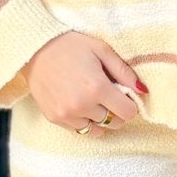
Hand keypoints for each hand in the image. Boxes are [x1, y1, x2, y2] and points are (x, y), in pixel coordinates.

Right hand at [23, 30, 148, 133]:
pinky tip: (79, 103)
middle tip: (108, 94)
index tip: (123, 94)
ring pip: (97, 130)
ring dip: (100, 118)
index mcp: (97, 88)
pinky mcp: (55, 118)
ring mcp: (67, 115)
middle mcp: (82, 106)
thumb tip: (143, 91)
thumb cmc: (70, 46)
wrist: (34, 49)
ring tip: (92, 99)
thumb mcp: (101, 50)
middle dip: (117, 111)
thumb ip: (124, 71)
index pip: (128, 113)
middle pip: (114, 123)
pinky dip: (84, 121)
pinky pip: (79, 130)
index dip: (130, 103)